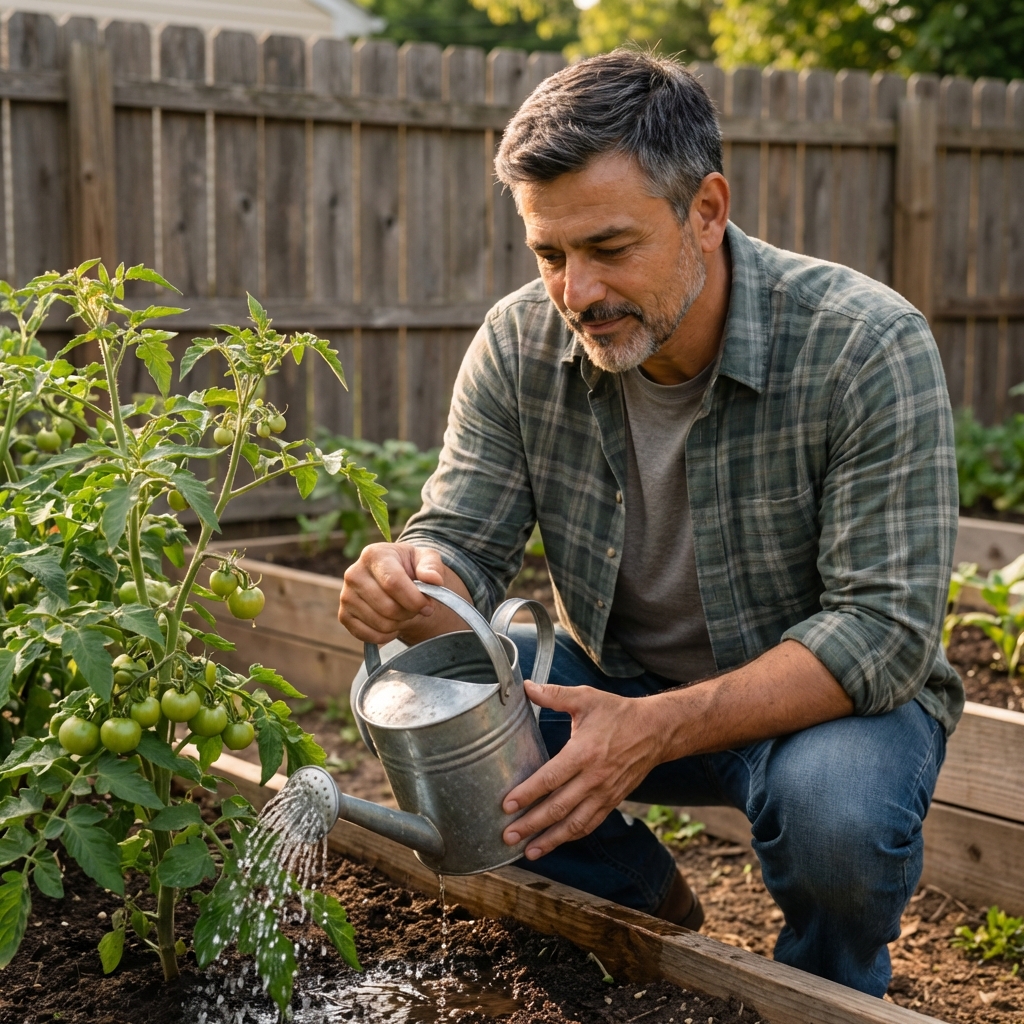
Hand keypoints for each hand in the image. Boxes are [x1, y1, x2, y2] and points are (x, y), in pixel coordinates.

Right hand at [338, 542, 445, 643]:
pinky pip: (368, 636)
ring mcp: (346, 596)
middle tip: (416, 608)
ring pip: (380, 623)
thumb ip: (432, 567)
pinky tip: (392, 623)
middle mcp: (354, 573)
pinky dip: (386, 635)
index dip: (414, 599)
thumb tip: (434, 580)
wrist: (393, 579)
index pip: (393, 582)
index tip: (428, 606)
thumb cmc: (411, 567)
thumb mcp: (426, 559)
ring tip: (404, 612)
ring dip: (399, 624)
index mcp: (374, 555)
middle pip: (387, 607)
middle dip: (409, 613)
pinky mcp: (343, 615)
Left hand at [501, 681, 669, 859]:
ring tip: (527, 851)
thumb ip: (555, 695)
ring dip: (550, 840)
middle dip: (531, 824)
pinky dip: (571, 836)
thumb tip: (526, 687)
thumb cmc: (619, 713)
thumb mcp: (587, 698)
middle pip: (558, 807)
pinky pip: (590, 824)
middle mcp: (594, 778)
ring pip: (574, 823)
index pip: (551, 778)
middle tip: (507, 836)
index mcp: (584, 752)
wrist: (656, 730)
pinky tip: (554, 843)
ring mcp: (605, 793)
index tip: (506, 805)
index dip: (527, 793)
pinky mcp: (612, 801)